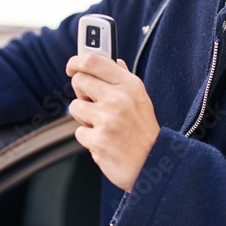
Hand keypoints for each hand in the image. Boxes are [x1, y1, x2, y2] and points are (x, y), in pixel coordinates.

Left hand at [66, 55, 159, 192]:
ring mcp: (107, 119)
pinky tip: (105, 140)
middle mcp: (118, 99)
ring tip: (102, 125)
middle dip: (81, 92)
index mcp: (129, 85)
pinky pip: (79, 131)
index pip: (93, 61)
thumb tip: (113, 61)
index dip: (76, 61)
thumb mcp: (140, 98)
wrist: (154, 164)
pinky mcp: (98, 140)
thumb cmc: (144, 130)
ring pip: (75, 106)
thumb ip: (124, 78)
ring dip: (84, 117)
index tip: (72, 66)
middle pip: (79, 80)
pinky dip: (89, 138)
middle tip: (92, 102)